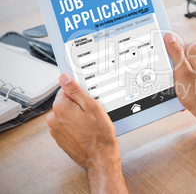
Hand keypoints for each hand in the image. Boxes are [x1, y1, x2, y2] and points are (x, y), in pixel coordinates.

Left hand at [47, 74, 127, 192]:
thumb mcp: (92, 106)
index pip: (66, 90)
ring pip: (67, 115)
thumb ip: (75, 90)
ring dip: (77, 116)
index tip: (88, 101)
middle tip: (92, 113)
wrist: (100, 157)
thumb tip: (64, 78)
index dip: (80, 94)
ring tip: (90, 123)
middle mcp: (54, 119)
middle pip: (66, 103)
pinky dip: (75, 126)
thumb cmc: (99, 134)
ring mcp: (56, 130)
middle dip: (78, 106)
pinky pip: (67, 126)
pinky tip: (87, 130)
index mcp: (60, 107)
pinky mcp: (60, 139)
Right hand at [164, 33, 195, 127]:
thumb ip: (174, 51)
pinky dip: (179, 83)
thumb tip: (169, 36)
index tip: (168, 68)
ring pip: (177, 68)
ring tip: (178, 87)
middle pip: (174, 57)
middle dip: (170, 70)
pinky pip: (182, 75)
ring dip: (174, 78)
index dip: (167, 58)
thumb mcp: (180, 70)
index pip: (173, 46)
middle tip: (173, 79)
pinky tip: (181, 91)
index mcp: (194, 50)